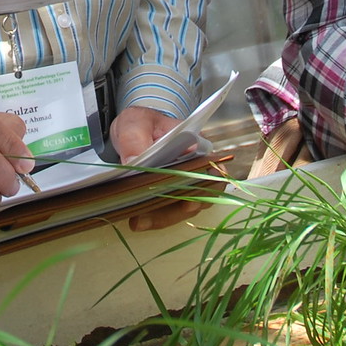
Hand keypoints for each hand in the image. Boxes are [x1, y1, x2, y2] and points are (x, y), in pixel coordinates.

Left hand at [107, 106, 209, 230]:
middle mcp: (197, 168)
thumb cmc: (141, 123)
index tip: (189, 201)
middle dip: (174, 211)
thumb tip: (134, 162)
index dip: (204, 188)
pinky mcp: (172, 194)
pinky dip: (155, 217)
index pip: (211, 169)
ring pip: (183, 207)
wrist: (134, 131)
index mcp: (196, 145)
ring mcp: (186, 183)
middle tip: (145, 218)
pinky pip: (169, 210)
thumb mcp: (134, 124)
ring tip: (137, 222)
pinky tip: (137, 220)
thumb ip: (135, 140)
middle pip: (198, 196)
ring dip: (162, 218)